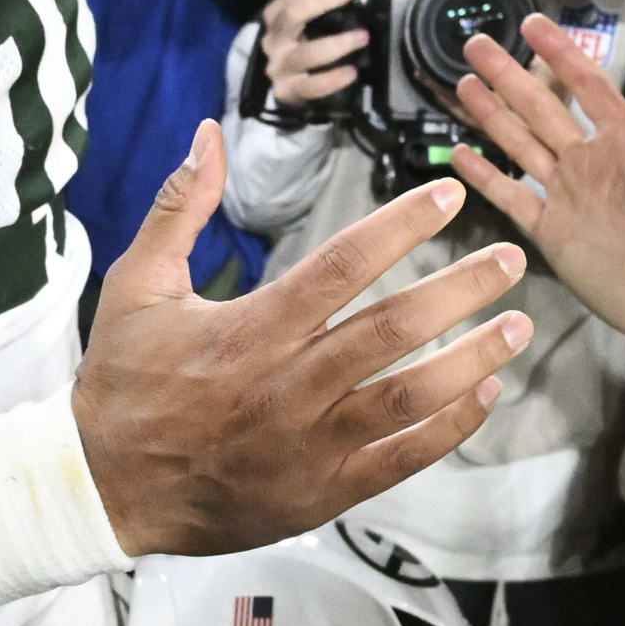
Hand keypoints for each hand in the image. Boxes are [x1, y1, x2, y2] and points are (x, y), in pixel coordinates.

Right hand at [73, 120, 529, 556]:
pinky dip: (449, 428)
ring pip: (409, 397)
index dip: (400, 226)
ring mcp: (309, 445)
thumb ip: (180, 207)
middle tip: (510, 259)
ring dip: (471, 359)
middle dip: (461, 289)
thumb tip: (208, 133)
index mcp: (250, 330)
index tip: (446, 194)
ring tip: (518, 326)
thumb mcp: (136, 285)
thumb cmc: (125, 383)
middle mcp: (287, 386)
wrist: (107, 489)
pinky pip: (400, 459)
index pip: (341, 267)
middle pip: (392, 330)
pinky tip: (484, 394)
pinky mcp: (322, 492)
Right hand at [259, 0, 368, 105]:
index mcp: (276, 15)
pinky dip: (332, 79)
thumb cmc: (303, 40)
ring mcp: (279, 67)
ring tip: (362, 37)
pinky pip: (310, 87)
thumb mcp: (309, 12)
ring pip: (305, 54)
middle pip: (292, 16)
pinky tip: (351, 72)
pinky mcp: (288, 91)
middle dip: (322, 2)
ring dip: (336, 44)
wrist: (285, 82)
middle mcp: (273, 39)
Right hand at [449, 21, 624, 382]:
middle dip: (508, 76)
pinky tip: (462, 154)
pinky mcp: (552, 232)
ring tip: (465, 85)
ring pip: (520, 145)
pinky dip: (485, 177)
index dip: (560, 52)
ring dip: (491, 115)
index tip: (532, 23)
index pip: (586, 84)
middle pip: (541, 108)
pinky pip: (511, 197)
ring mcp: (569, 196)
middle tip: (477, 45)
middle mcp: (592, 162)